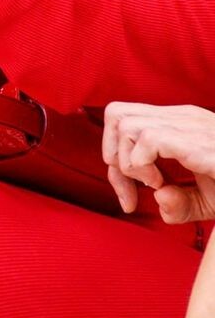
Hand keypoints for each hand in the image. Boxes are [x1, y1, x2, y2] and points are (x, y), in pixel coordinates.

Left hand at [103, 102, 214, 222]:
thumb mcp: (206, 200)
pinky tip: (164, 185)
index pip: (123, 118)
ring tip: (155, 184)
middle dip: (113, 157)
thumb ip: (179, 203)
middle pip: (117, 114)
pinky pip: (148, 140)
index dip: (114, 159)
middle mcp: (183, 117)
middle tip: (135, 190)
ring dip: (129, 161)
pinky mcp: (197, 142)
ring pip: (126, 124)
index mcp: (180, 123)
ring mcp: (191, 126)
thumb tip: (159, 199)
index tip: (129, 198)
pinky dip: (143, 165)